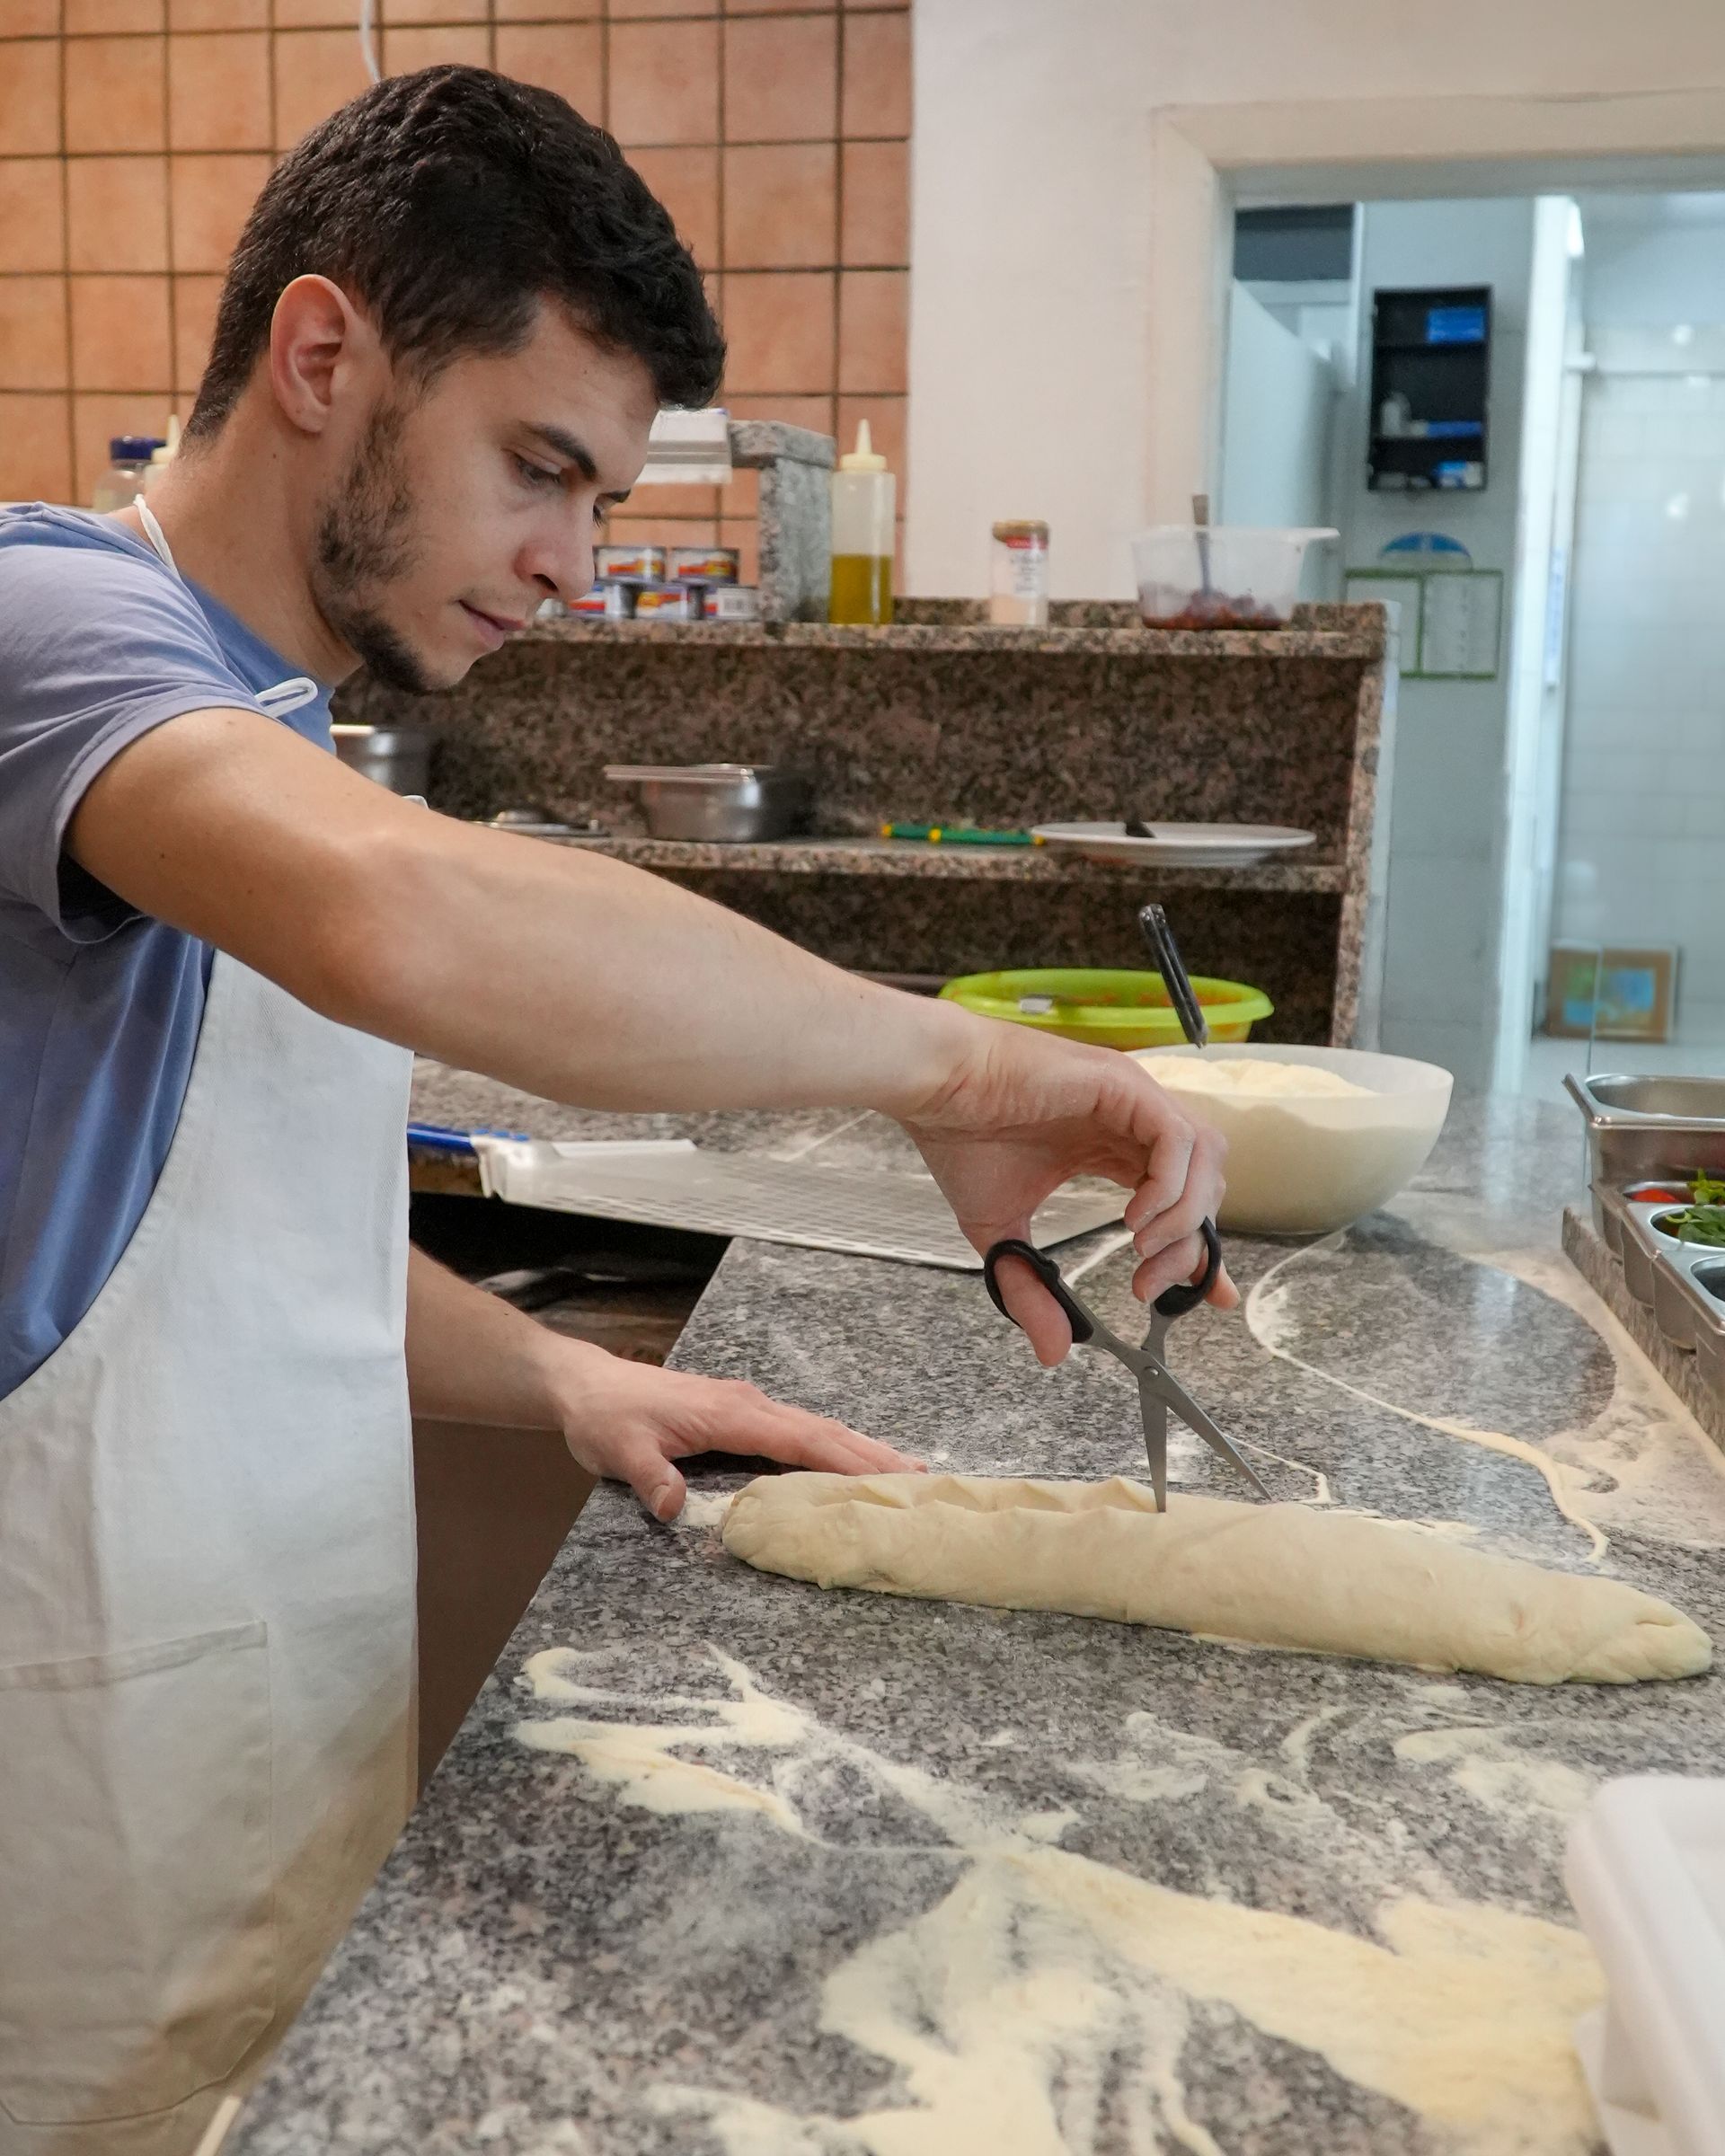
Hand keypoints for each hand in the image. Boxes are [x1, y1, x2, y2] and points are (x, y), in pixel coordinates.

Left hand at [546, 1342, 923, 1520]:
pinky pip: (798, 1432)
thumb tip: (674, 1506)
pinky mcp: (741, 1415)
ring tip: (904, 1470)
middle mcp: (749, 1404)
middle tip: (920, 1477)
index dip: (843, 1460)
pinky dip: (832, 1446)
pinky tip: (850, 1461)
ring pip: (816, 1428)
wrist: (586, 1385)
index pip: (799, 1439)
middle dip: (871, 1453)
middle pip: (822, 1430)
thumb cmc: (605, 1416)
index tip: (886, 1477)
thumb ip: (650, 1478)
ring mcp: (748, 1407)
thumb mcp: (619, 1450)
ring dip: (859, 1448)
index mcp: (730, 1412)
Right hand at [900, 1013, 1236, 1364]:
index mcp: (1113, 1146)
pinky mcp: (1123, 1085)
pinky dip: (1168, 1184)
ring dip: (1184, 1215)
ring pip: (1203, 1157)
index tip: (1209, 1295)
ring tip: (1142, 1251)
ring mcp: (1132, 1099)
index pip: (1184, 1197)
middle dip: (1190, 1245)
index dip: (1203, 1248)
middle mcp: (1132, 1121)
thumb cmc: (961, 1140)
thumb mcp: (1000, 1235)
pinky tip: (1134, 1218)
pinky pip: (1176, 1137)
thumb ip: (1031, 1290)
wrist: (935, 1088)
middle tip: (1150, 1286)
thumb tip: (1053, 1352)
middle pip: (1204, 1184)